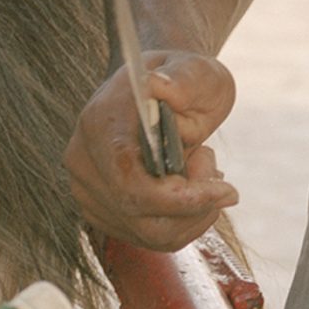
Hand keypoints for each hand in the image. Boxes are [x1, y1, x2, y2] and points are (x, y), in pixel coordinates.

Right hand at [63, 51, 239, 250]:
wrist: (154, 93)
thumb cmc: (181, 80)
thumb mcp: (196, 70)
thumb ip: (184, 78)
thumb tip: (164, 87)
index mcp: (99, 122)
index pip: (128, 180)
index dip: (179, 197)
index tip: (226, 190)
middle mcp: (83, 162)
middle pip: (138, 214)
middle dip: (192, 204)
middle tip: (213, 169)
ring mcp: (87, 192)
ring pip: (149, 234)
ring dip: (192, 214)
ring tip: (201, 172)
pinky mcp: (102, 213)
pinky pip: (151, 239)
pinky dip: (184, 223)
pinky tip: (191, 191)